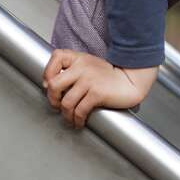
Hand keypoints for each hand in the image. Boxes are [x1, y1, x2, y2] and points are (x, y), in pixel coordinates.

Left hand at [42, 49, 157, 128]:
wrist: (131, 81)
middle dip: (52, 99)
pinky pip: (80, 110)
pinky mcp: (97, 93)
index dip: (48, 72)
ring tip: (70, 118)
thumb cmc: (110, 76)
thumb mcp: (90, 65)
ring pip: (66, 102)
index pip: (56, 57)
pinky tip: (79, 122)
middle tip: (57, 106)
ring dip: (65, 114)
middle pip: (54, 84)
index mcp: (80, 58)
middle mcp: (83, 67)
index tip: (49, 85)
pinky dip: (77, 120)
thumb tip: (52, 84)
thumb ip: (73, 69)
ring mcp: (90, 80)